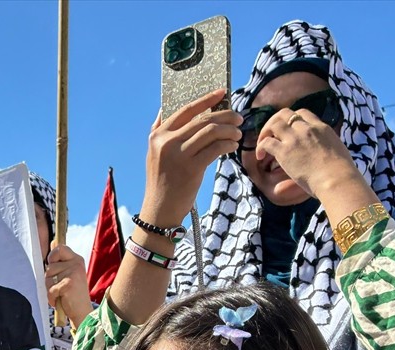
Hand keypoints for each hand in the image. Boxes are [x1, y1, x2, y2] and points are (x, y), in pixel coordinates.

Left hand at [45, 245, 93, 327]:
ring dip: (50, 288)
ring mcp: (73, 273)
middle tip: (59, 286)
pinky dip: (51, 298)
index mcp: (77, 260)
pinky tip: (59, 300)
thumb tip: (53, 242)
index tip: (53, 266)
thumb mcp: (69, 273)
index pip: (60, 248)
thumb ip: (61, 260)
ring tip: (60, 294)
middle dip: (49, 278)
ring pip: (48, 277)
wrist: (82, 311)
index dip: (52, 256)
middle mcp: (76, 264)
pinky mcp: (68, 284)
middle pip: (50, 265)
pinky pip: (51, 289)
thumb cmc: (73, 294)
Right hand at [142, 90, 242, 226]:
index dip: (206, 99)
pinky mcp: (191, 169)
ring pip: (211, 132)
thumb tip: (167, 108)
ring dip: (229, 131)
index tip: (222, 93)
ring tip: (238, 134)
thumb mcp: (155, 154)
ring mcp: (179, 155)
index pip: (185, 110)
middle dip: (225, 116)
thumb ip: (161, 132)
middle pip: (202, 119)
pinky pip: (215, 149)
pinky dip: (227, 145)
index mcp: (158, 135)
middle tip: (238, 119)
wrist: (160, 210)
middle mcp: (166, 142)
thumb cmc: (162, 182)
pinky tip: (232, 146)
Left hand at [253, 107, 360, 201]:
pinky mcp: (285, 151)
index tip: (288, 130)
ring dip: (265, 132)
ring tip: (263, 144)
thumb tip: (321, 154)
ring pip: (274, 123)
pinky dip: (260, 147)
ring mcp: (295, 139)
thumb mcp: (336, 150)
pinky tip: (260, 156)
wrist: (336, 179)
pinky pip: (266, 142)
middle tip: (271, 134)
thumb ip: (325, 147)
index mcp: (321, 127)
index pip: (302, 113)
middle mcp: (306, 129)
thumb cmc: (340, 172)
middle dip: (274, 121)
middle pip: (284, 113)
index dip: (291, 119)